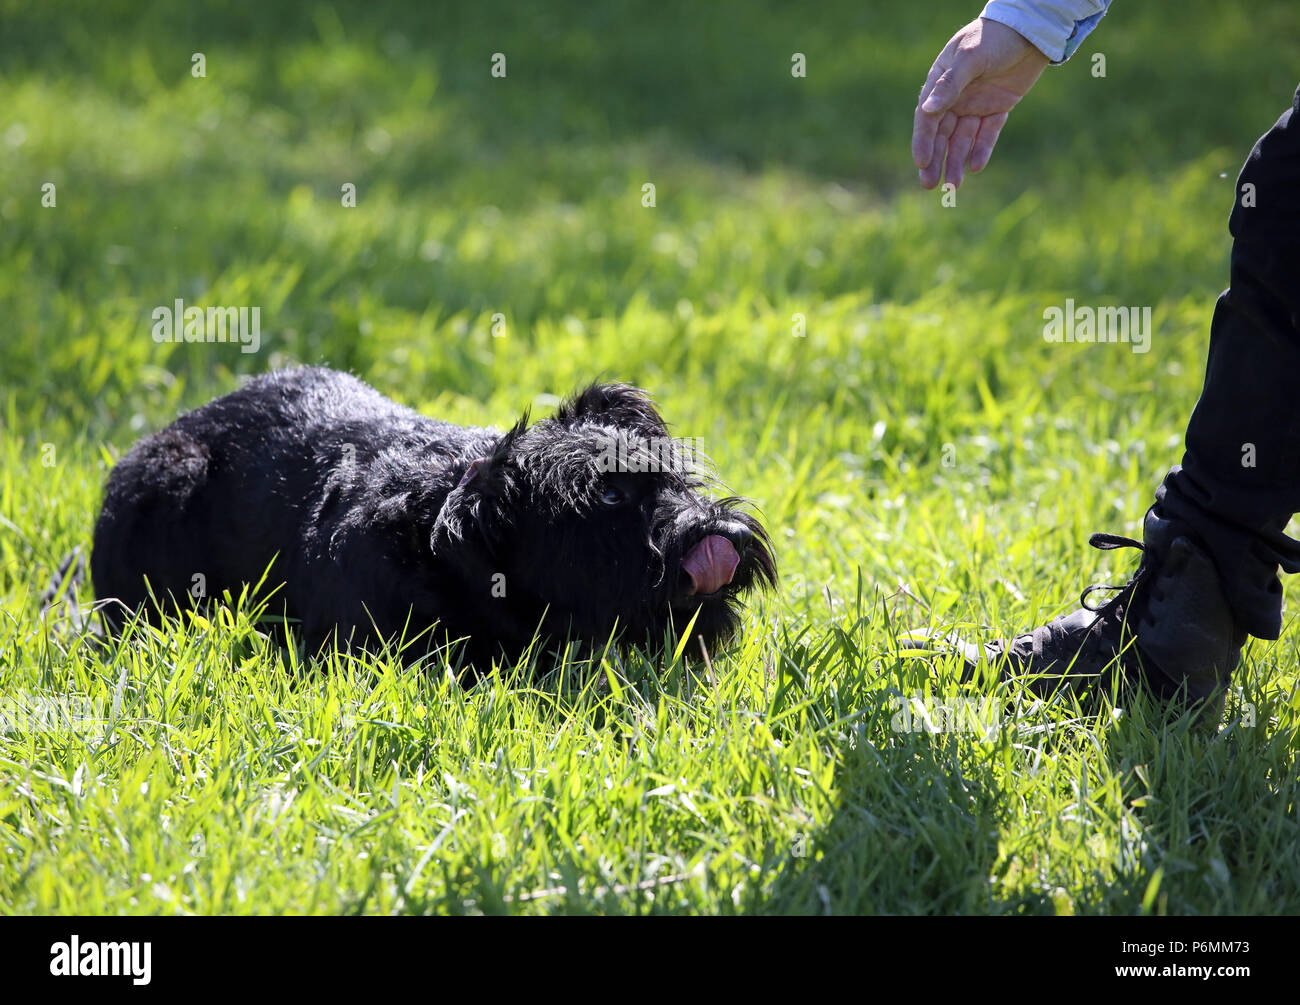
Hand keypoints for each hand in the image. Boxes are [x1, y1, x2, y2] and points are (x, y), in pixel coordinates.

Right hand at [911, 18, 1049, 188]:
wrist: (1030, 29)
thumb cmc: (994, 37)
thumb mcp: (970, 58)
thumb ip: (949, 85)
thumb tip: (926, 111)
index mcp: (940, 84)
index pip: (927, 119)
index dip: (923, 142)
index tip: (922, 164)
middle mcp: (954, 98)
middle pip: (941, 135)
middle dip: (935, 160)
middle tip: (929, 185)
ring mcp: (976, 105)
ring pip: (962, 140)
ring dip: (956, 161)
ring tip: (955, 185)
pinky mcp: (997, 110)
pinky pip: (987, 135)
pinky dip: (981, 150)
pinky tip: (976, 167)